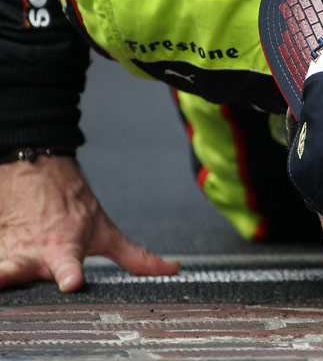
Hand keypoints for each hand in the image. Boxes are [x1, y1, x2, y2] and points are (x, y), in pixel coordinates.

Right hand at [0, 154, 179, 291]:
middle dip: (13, 274)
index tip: (72, 282)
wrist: (38, 174)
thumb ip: (136, 257)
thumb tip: (172, 269)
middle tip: (7, 277)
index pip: (68, 265)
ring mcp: (9, 251)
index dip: (70, 273)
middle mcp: (34, 253)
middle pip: (20, 270)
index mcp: (64, 248)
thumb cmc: (74, 207)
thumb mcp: (106, 232)